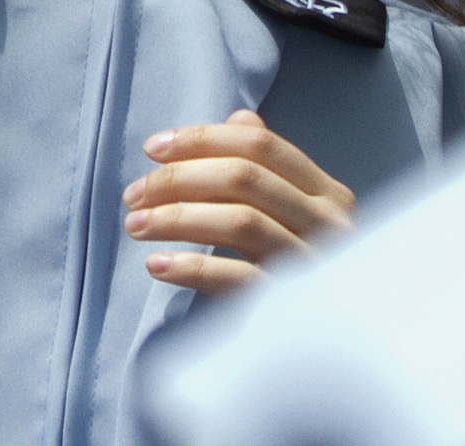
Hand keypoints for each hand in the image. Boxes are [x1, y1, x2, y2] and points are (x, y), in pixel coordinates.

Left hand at [122, 108, 356, 295]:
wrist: (331, 347)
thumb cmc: (303, 270)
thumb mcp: (294, 214)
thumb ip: (269, 169)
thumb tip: (240, 117)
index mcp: (328, 193)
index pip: (261, 144)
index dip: (201, 139)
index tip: (152, 148)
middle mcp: (328, 223)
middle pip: (244, 178)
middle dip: (178, 178)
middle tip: (133, 194)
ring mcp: (313, 264)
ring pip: (239, 222)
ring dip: (176, 218)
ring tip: (136, 225)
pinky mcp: (292, 308)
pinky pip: (236, 279)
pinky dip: (191, 268)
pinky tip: (157, 265)